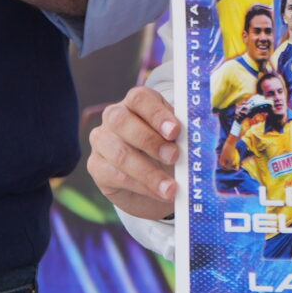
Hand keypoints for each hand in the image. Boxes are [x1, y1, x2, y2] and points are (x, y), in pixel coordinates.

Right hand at [88, 85, 182, 220]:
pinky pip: (117, 176)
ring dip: (149, 173)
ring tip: (171, 188)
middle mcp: (113, 117)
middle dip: (150, 141)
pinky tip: (159, 193)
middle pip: (122, 122)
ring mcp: (101, 141)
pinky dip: (142, 186)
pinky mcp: (96, 167)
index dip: (157, 114)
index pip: (139, 98)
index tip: (175, 131)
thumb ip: (182, 134)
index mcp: (135, 103)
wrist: (153, 184)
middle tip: (174, 157)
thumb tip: (195, 139)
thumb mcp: (177, 139)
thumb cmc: (167, 151)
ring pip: (120, 154)